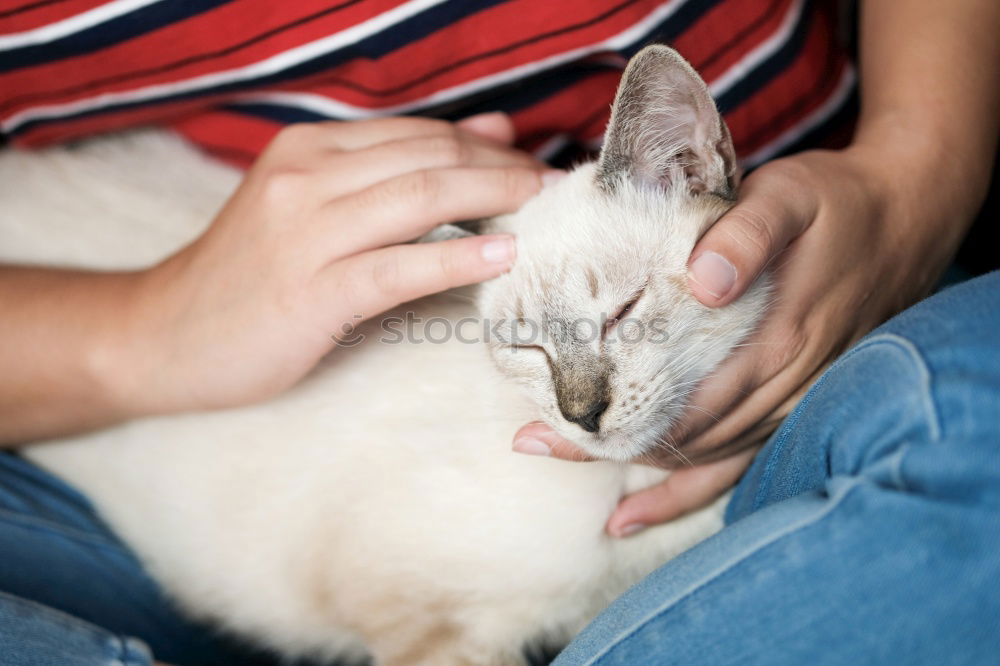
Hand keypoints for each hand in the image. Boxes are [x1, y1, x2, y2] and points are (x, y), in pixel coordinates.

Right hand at [107, 113, 550, 414]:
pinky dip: (456, 255)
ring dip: (493, 198)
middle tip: (553, 185)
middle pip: (427, 156)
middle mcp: (307, 176)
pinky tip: (502, 255)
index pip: (417, 134)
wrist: (163, 334)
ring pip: (419, 197)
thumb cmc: (249, 276)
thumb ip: (394, 170)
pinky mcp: (310, 290)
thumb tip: (487, 131)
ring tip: (544, 208)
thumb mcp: (314, 206)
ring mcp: (305, 231)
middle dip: (500, 167)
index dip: (483, 145)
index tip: (530, 162)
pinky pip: (397, 266)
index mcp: (309, 149)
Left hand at [514, 140, 968, 536]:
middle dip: (609, 443)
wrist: (902, 217)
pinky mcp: (794, 402)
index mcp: (777, 340)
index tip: (552, 422)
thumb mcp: (789, 197)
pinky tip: (636, 513)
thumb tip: (704, 281)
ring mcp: (792, 401)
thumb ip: (746, 234)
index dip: (619, 419)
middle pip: (685, 437)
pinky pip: (738, 464)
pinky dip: (686, 493)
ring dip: (638, 467)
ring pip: (705, 457)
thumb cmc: (835, 205)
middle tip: (535, 440)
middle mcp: (784, 385)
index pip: (685, 402)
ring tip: (566, 459)